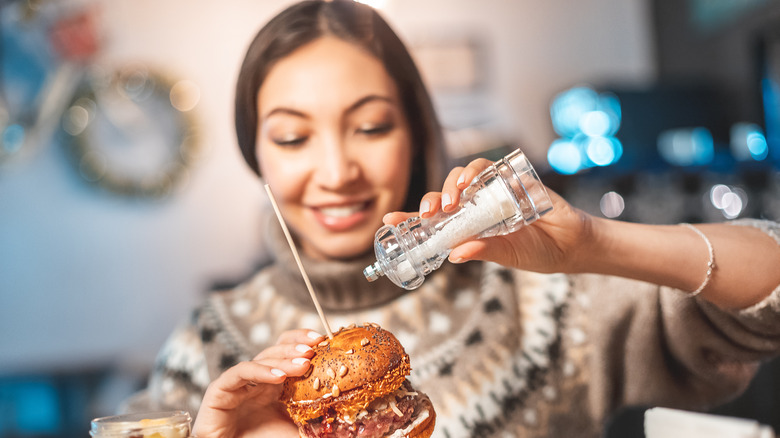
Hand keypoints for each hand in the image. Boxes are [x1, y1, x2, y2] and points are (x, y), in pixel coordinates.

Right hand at [192, 329, 324, 437]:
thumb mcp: (297, 431)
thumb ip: (320, 426)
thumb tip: (355, 428)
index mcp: (273, 385)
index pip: (287, 351)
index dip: (302, 340)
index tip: (324, 340)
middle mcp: (256, 380)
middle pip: (275, 350)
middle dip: (295, 347)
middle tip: (315, 349)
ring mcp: (238, 384)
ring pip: (260, 359)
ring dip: (283, 359)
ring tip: (304, 363)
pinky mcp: (219, 391)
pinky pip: (240, 372)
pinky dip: (260, 371)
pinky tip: (279, 376)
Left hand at [383, 158, 593, 272]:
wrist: (571, 243)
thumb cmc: (537, 252)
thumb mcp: (506, 256)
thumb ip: (482, 252)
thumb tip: (454, 254)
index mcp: (468, 228)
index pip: (433, 222)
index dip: (411, 218)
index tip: (389, 219)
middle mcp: (475, 208)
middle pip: (443, 196)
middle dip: (431, 200)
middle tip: (430, 212)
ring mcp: (491, 191)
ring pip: (461, 177)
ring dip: (452, 185)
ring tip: (452, 200)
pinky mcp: (509, 178)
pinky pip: (487, 167)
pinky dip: (476, 171)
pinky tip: (473, 180)